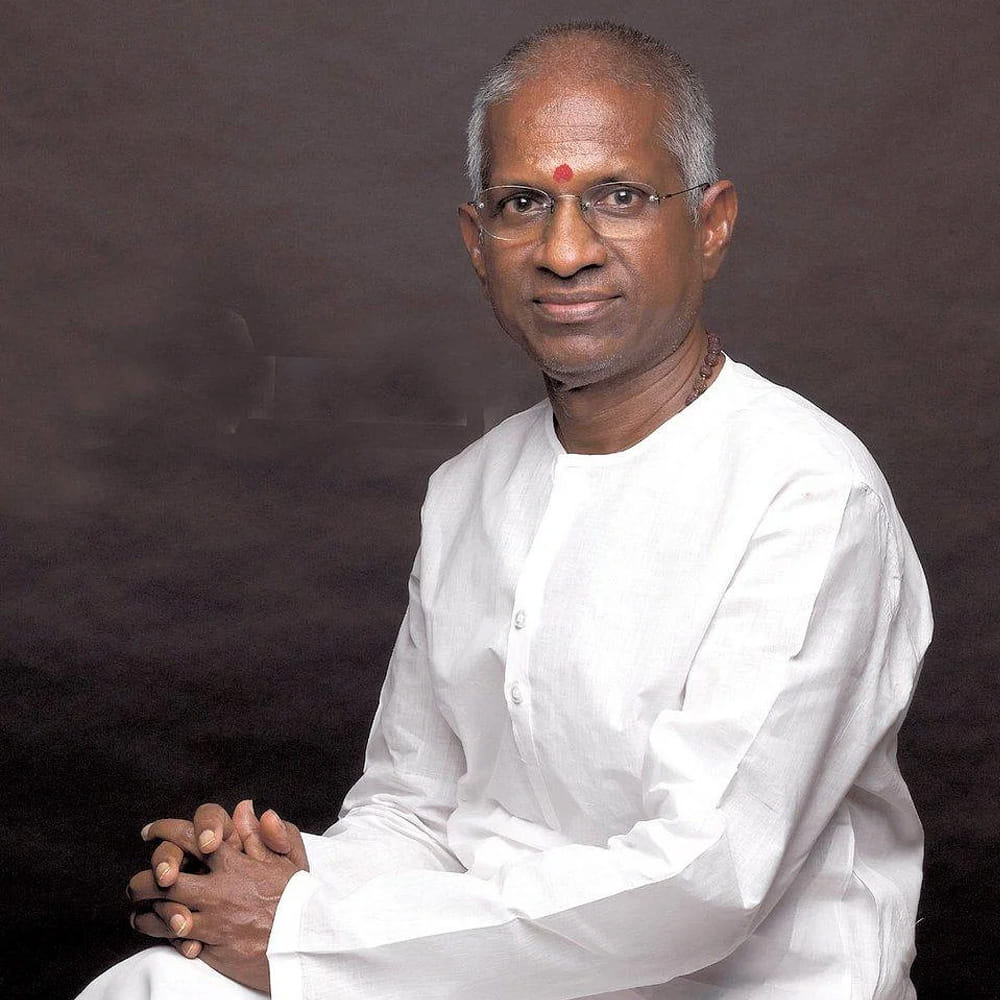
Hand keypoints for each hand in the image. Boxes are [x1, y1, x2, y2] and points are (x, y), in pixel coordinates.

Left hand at [131, 800, 307, 978]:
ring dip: (146, 914)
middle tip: (136, 884)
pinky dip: (165, 938)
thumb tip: (244, 807)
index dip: (165, 831)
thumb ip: (264, 832)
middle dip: (144, 880)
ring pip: (164, 915)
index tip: (150, 831)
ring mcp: (212, 921)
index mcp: (234, 864)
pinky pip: (176, 942)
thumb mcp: (289, 858)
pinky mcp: (211, 948)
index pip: (190, 838)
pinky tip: (160, 935)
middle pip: (165, 880)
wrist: (304, 943)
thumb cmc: (298, 899)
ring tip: (139, 913)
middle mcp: (218, 890)